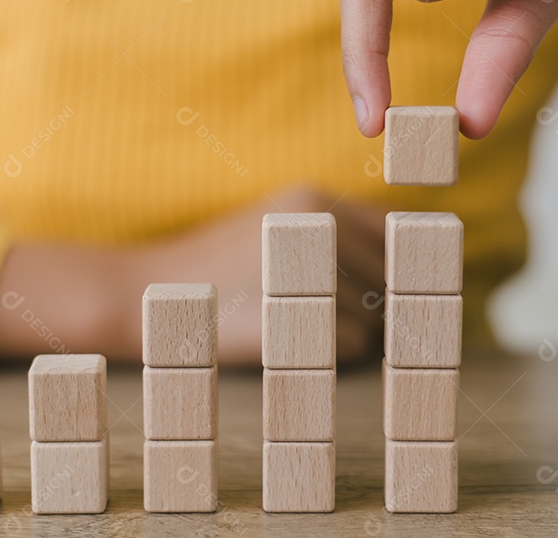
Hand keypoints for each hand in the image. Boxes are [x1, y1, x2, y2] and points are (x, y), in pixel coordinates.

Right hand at [0, 188, 385, 366]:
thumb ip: (340, 236)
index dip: (405, 267)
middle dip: (373, 306)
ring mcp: (310, 270)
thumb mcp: (279, 230)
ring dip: (351, 333)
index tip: (401, 291)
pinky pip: (353, 347)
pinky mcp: (298, 315)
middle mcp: (322, 226)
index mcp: (317, 200)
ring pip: (376, 317)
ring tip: (295, 325)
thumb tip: (411, 267)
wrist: (147, 293)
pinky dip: (331, 356)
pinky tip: (288, 343)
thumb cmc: (218, 269)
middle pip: (392, 280)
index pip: (398, 233)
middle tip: (320, 316)